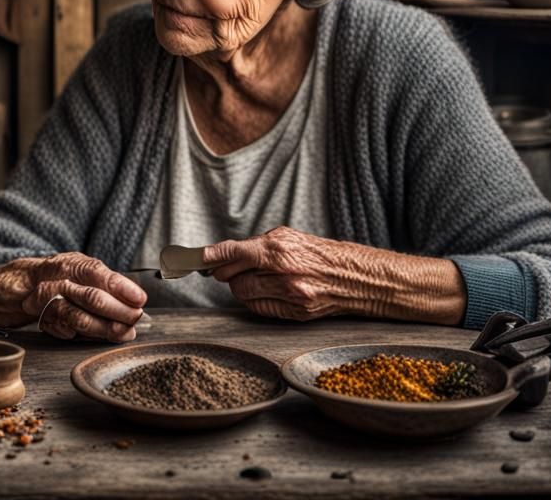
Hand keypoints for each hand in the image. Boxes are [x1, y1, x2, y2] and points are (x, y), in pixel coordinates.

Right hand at [0, 252, 146, 342]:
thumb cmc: (22, 288)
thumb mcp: (56, 283)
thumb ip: (86, 291)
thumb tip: (126, 307)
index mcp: (64, 262)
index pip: (97, 269)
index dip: (120, 284)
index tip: (141, 299)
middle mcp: (50, 269)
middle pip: (90, 286)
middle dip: (116, 306)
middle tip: (135, 320)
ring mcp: (33, 286)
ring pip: (72, 303)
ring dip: (99, 322)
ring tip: (118, 333)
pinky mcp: (19, 304)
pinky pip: (48, 317)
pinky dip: (67, 329)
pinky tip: (79, 336)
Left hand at [203, 226, 465, 323]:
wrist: (360, 277)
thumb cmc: (322, 253)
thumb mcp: (289, 238)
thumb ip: (255, 247)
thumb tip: (221, 256)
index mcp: (279, 248)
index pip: (231, 252)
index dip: (208, 257)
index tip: (189, 259)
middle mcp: (283, 271)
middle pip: (231, 277)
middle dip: (227, 272)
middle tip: (231, 268)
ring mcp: (290, 294)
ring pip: (242, 294)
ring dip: (242, 287)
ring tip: (260, 279)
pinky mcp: (296, 311)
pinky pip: (259, 308)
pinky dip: (257, 300)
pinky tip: (270, 292)